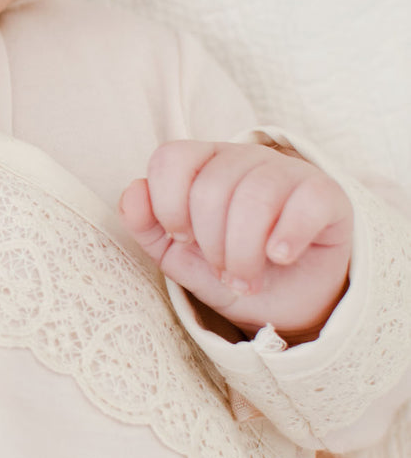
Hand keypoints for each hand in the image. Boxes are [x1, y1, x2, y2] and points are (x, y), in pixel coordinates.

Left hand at [120, 141, 352, 341]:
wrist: (285, 301)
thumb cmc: (224, 267)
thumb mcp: (175, 254)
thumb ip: (145, 224)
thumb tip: (132, 191)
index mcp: (201, 162)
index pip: (169, 158)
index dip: (167, 204)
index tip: (182, 240)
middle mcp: (242, 157)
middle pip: (211, 189)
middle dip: (212, 245)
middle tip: (224, 273)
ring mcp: (286, 171)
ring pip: (254, 198)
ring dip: (245, 253)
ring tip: (246, 278)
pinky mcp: (326, 193)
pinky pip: (305, 203)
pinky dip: (287, 236)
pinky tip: (280, 257)